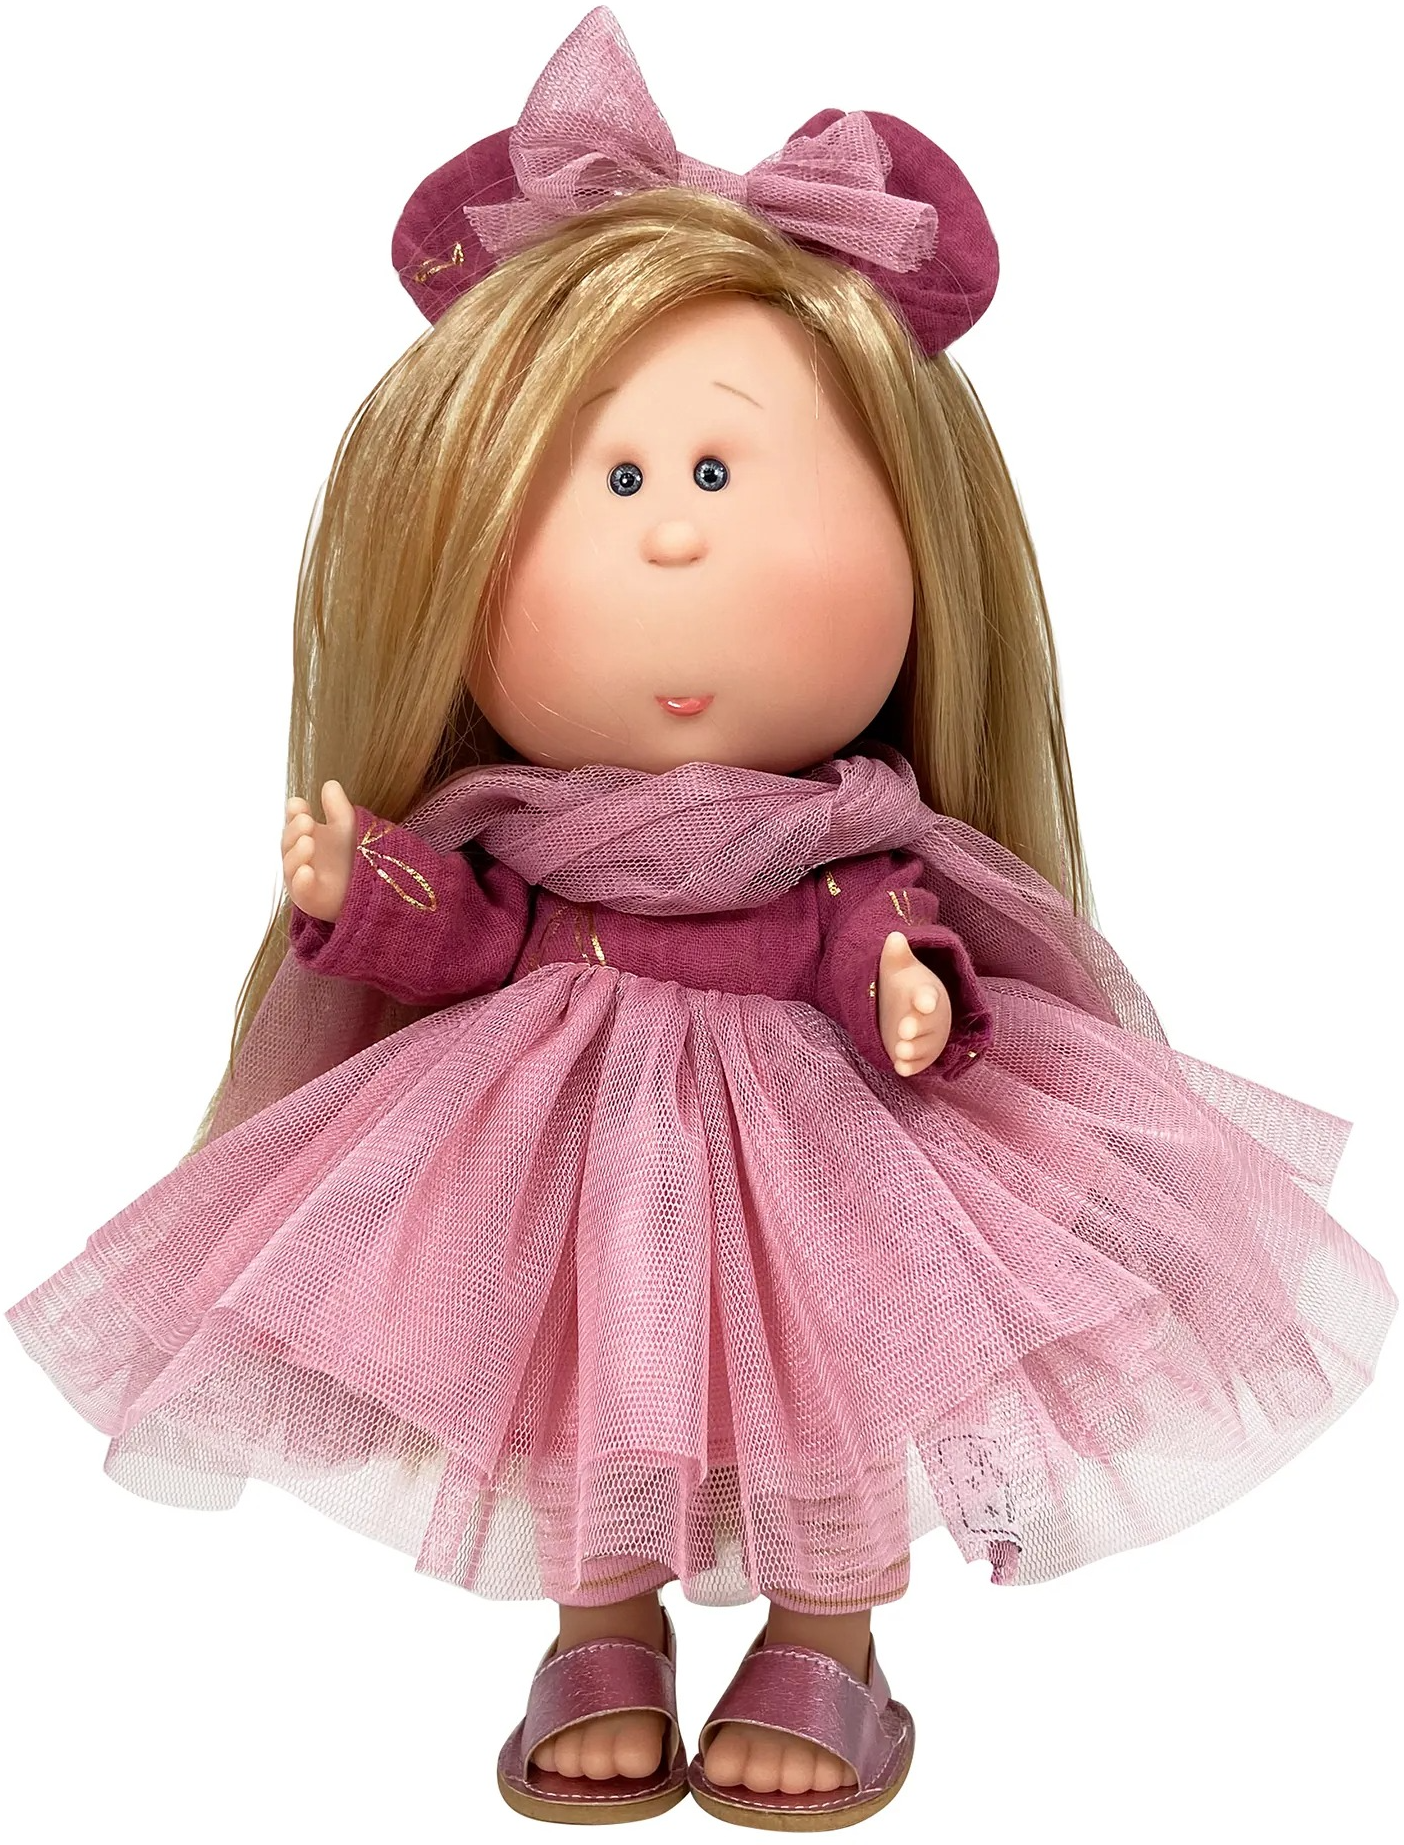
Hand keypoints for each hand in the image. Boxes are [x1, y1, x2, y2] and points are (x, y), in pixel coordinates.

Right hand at [282, 779, 355, 922]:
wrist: (370, 888)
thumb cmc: (353, 856)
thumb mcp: (348, 826)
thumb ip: (337, 807)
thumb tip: (330, 784)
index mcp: (305, 835)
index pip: (293, 821)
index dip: (294, 813)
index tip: (299, 804)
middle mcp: (299, 856)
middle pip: (288, 842)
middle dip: (294, 830)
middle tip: (306, 821)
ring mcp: (302, 878)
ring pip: (291, 866)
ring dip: (296, 853)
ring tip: (308, 841)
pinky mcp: (310, 899)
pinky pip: (300, 890)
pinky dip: (301, 881)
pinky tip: (307, 872)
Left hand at [877, 930, 951, 1075]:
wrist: (913, 1009)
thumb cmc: (905, 987)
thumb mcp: (897, 969)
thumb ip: (895, 956)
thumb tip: (894, 937)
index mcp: (926, 994)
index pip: (929, 995)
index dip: (926, 999)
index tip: (923, 1002)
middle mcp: (932, 1018)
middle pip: (928, 1023)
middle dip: (918, 1027)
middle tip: (903, 1029)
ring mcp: (928, 1038)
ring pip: (924, 1046)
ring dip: (913, 1049)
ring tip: (899, 1050)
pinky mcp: (921, 1055)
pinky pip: (918, 1062)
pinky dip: (910, 1066)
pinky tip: (899, 1068)